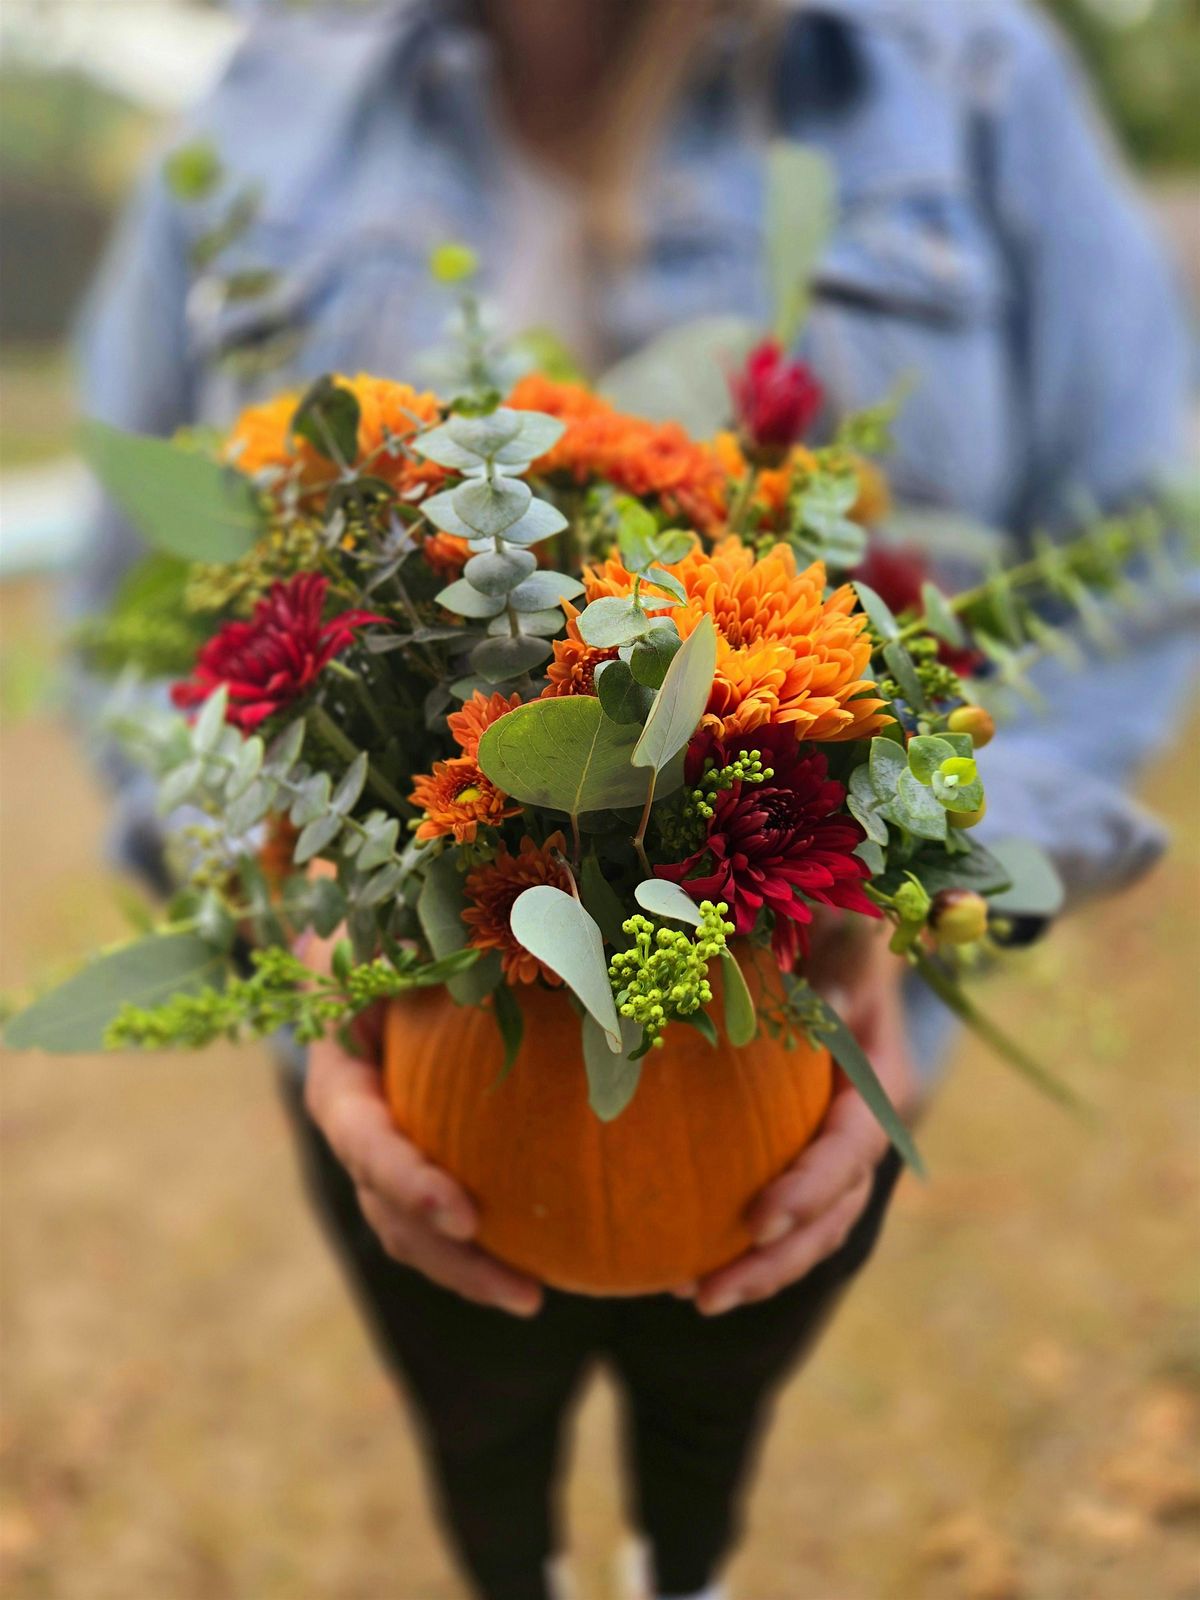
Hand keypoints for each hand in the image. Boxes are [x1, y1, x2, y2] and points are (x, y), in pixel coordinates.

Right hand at [298, 929, 542, 1317]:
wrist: (382, 939)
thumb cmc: (405, 926)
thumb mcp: (414, 927)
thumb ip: (451, 945)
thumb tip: (547, 944)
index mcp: (340, 1070)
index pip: (363, 1137)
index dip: (405, 1179)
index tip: (463, 1212)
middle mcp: (356, 1121)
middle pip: (387, 1206)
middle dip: (446, 1253)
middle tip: (518, 1287)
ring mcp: (385, 1148)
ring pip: (414, 1228)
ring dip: (469, 1270)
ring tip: (535, 1299)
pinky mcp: (422, 1157)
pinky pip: (447, 1212)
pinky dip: (491, 1241)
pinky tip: (557, 1259)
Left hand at [690, 923, 917, 1315]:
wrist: (822, 937)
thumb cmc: (820, 926)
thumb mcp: (834, 930)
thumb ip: (837, 956)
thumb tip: (827, 996)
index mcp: (877, 1080)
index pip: (852, 1147)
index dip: (813, 1187)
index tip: (761, 1219)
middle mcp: (860, 1126)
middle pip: (834, 1210)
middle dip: (779, 1260)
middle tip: (711, 1293)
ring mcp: (828, 1147)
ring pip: (807, 1227)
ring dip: (757, 1269)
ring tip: (692, 1296)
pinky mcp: (793, 1153)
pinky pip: (771, 1205)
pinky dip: (731, 1238)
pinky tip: (670, 1263)